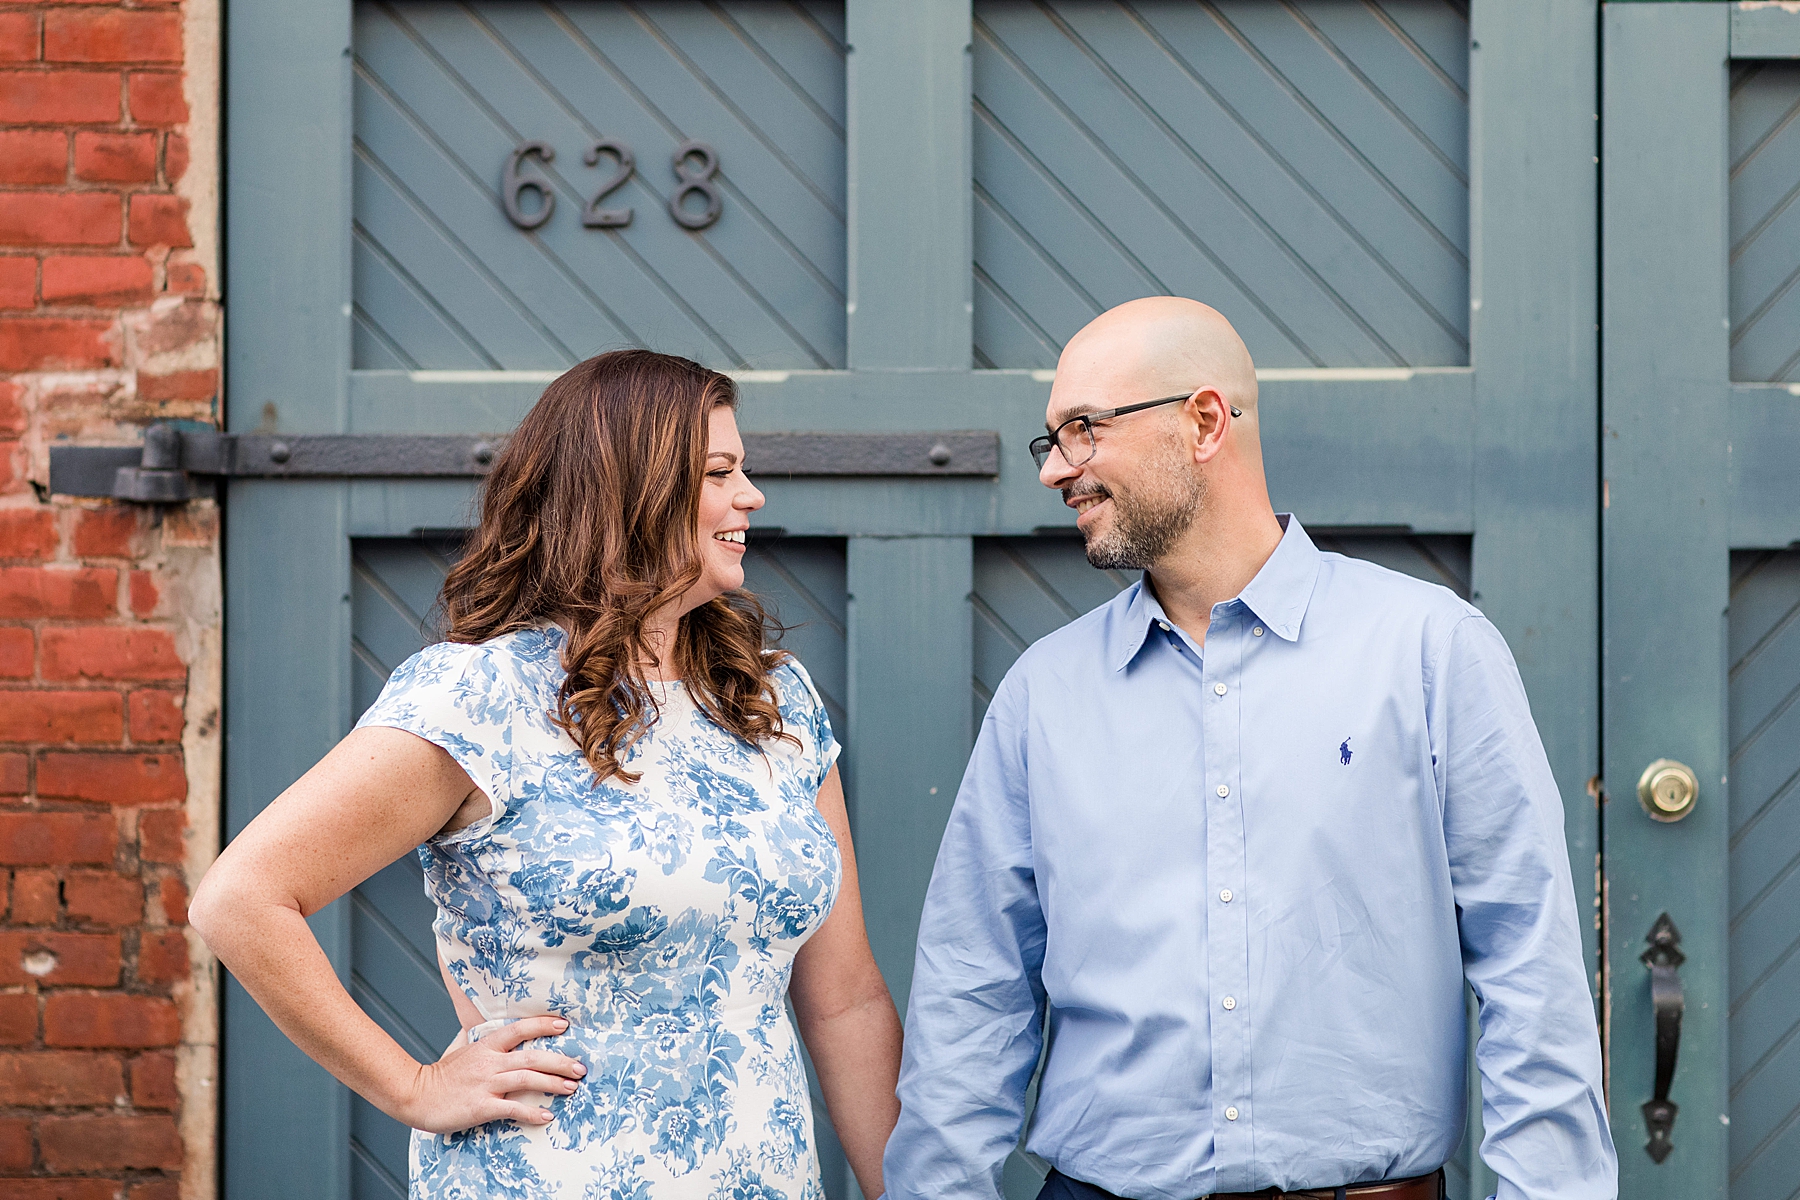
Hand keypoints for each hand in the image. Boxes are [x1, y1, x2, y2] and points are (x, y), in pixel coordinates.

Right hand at [395, 1015, 586, 1133]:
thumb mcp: (464, 1049)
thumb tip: (497, 1028)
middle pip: (532, 1056)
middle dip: (560, 1061)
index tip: (564, 1026)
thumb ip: (485, 1041)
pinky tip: (546, 1116)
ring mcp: (485, 1084)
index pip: (520, 1029)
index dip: (543, 1025)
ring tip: (572, 1088)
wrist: (415, 1095)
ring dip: (553, 1083)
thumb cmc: (442, 1074)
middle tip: (580, 1068)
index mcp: (486, 1045)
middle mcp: (489, 1061)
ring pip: (526, 1079)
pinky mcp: (481, 1106)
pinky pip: (512, 1108)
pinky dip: (531, 1112)